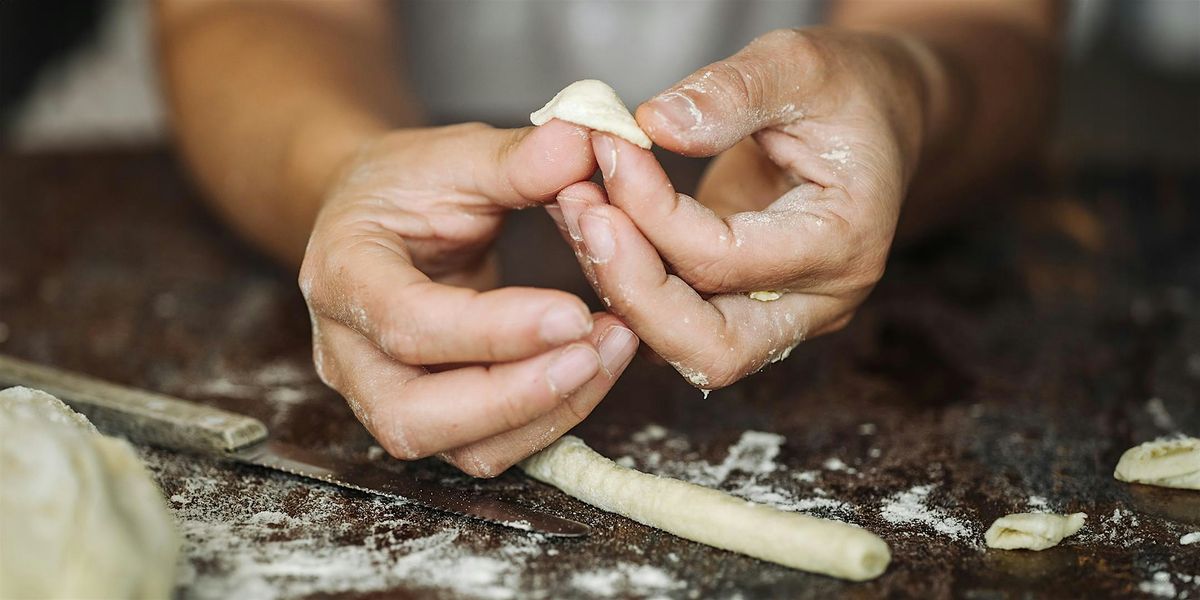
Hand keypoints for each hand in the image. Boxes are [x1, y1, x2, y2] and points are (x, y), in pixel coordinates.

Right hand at [299, 121, 639, 475]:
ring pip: (461, 449)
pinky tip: (596, 366)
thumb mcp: (454, 154)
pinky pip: (492, 447)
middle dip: (517, 395)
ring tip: (613, 350)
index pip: (406, 323)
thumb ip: (516, 157)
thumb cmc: (409, 186)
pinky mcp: (433, 417)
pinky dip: (552, 417)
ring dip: (547, 412)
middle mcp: (349, 353)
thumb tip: (584, 142)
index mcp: (343, 273)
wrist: (380, 221)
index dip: (493, 329)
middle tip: (595, 347)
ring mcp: (384, 396)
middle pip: (416, 416)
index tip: (574, 311)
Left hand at [552, 28, 929, 388]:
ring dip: (619, 287)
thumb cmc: (846, 90)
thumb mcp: (799, 64)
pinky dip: (627, 282)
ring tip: (576, 207)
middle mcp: (817, 301)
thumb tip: (656, 124)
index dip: (652, 211)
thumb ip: (732, 93)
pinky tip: (594, 222)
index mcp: (844, 243)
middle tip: (580, 211)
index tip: (609, 147)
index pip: (726, 260)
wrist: (873, 117)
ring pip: (684, 346)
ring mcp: (781, 316)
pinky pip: (674, 323)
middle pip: (711, 347)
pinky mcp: (743, 309)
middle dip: (631, 287)